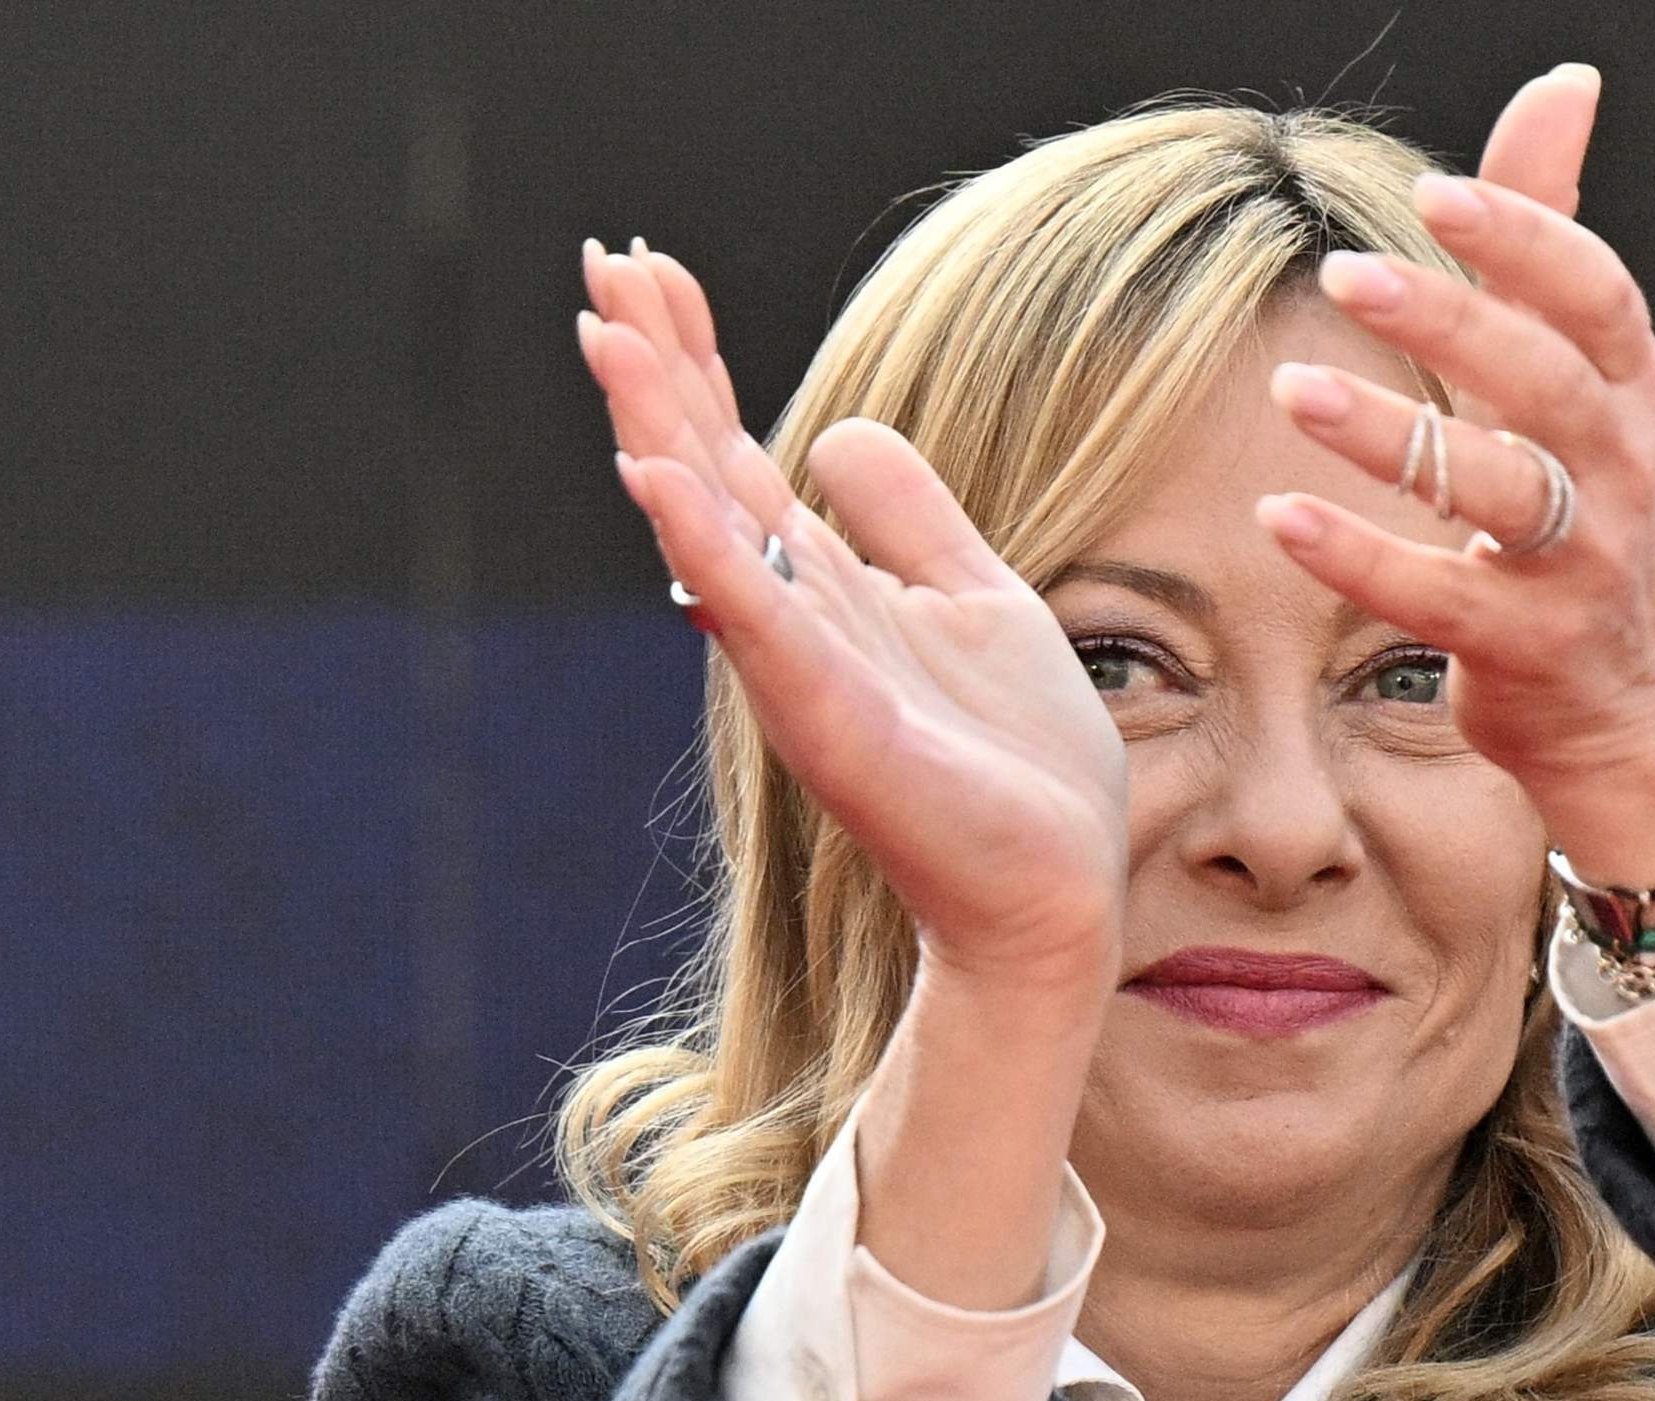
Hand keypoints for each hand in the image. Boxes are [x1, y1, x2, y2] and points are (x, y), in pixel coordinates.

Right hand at [576, 241, 1129, 995]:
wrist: (1054, 887)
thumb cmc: (1018, 762)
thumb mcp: (976, 595)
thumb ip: (908, 517)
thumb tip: (838, 431)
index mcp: (825, 587)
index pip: (739, 448)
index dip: (697, 357)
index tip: (650, 265)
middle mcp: (795, 618)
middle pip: (706, 466)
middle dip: (656, 365)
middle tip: (599, 261)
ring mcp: (803, 668)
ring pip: (711, 525)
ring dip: (656, 428)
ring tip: (605, 336)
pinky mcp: (832, 719)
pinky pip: (757, 618)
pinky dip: (706, 545)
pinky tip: (660, 476)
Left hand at [1255, 65, 1654, 891]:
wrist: (1627, 704)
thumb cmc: (1579, 511)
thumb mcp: (1575, 375)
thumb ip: (1547, 234)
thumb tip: (1565, 83)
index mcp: (1624, 390)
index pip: (1595, 296)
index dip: (1529, 239)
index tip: (1440, 195)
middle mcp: (1620, 469)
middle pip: (1546, 380)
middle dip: (1452, 323)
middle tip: (1346, 272)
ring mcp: (1581, 564)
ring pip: (1499, 487)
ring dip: (1394, 435)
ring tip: (1294, 387)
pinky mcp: (1529, 646)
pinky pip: (1440, 596)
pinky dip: (1359, 556)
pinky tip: (1279, 515)